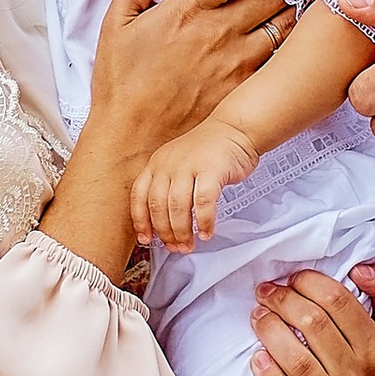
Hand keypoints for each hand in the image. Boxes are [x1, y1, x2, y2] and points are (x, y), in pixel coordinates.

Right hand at [85, 0, 285, 160]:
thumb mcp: (115, 24)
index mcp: (188, 10)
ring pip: (283, 24)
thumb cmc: (122, 85)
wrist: (133, 142)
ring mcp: (237, 63)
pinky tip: (297, 39)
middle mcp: (219, 32)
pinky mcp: (246, 89)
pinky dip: (292, 43)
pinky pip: (279, 59)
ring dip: (294, 6)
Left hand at [133, 119, 260, 252]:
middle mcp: (168, 164)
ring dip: (182, 232)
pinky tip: (206, 232)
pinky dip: (203, 221)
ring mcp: (189, 165)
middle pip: (158, 206)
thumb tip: (161, 224)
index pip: (139, 196)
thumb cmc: (208, 151)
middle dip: (165, 233)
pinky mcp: (211, 169)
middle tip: (174, 247)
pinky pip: (203, 202)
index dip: (141, 221)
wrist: (235, 128)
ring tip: (189, 244)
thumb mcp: (178, 163)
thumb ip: (168, 187)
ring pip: (178, 207)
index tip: (146, 239)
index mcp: (157, 163)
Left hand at [249, 260, 374, 375]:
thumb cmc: (367, 362)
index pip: (337, 301)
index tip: (292, 278)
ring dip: (270, 333)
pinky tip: (258, 359)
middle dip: (283, 301)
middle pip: (313, 325)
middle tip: (267, 293)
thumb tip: (362, 271)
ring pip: (297, 361)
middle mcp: (358, 375)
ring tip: (258, 317)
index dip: (309, 282)